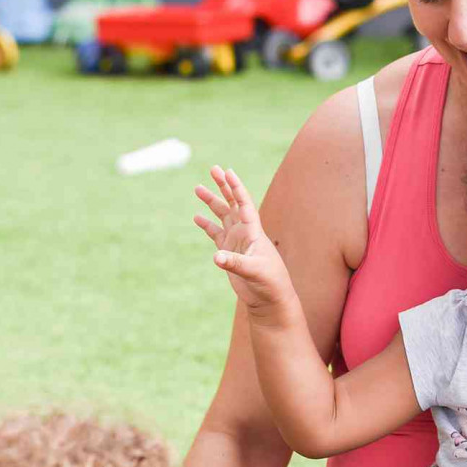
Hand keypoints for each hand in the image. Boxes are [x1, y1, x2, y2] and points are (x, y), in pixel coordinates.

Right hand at [194, 166, 296, 314]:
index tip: (227, 171)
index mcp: (254, 231)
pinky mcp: (229, 252)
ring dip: (211, 202)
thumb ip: (234, 263)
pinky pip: (216, 233)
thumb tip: (215, 257)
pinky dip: (207, 225)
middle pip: (233, 203)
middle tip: (213, 168)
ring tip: (198, 188)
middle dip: (223, 186)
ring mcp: (236, 241)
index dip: (236, 187)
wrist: (269, 298)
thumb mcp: (253, 271)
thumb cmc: (268, 283)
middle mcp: (245, 232)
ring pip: (222, 215)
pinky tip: (197, 217)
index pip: (244, 204)